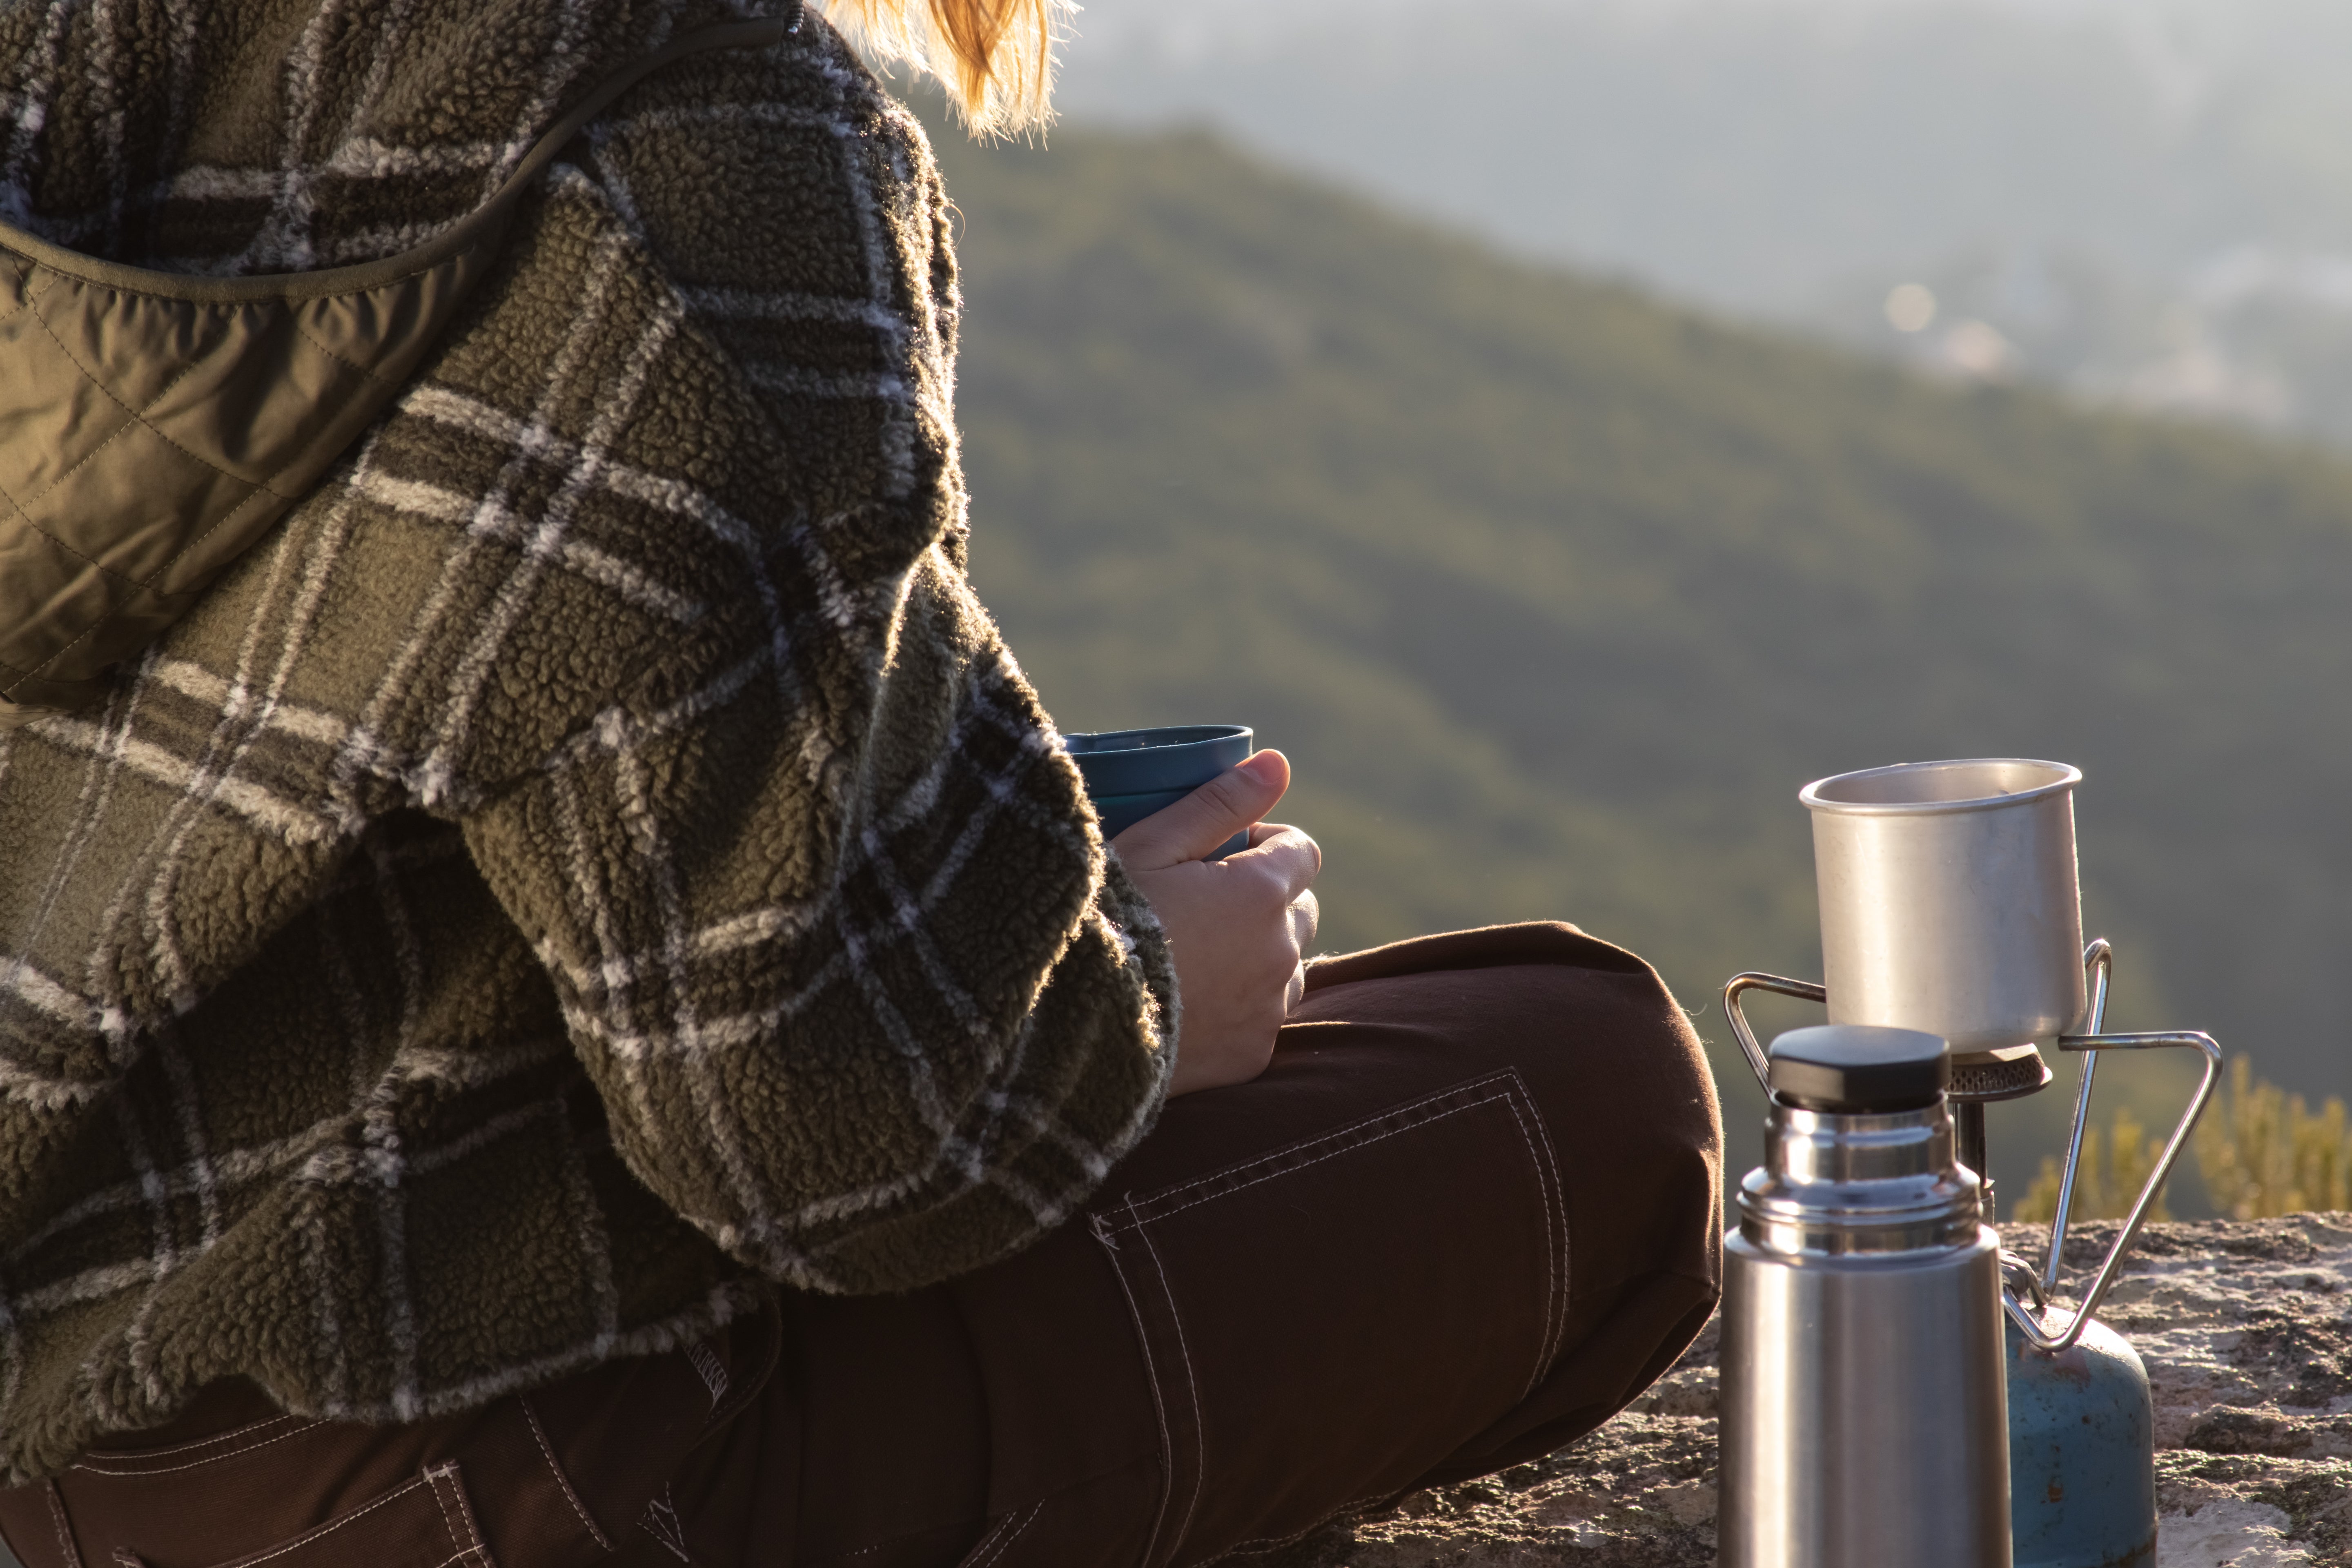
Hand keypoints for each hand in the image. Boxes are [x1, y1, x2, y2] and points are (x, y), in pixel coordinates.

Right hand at [1113, 751, 1320, 1096]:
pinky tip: (1190, 1001)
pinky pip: (1264, 1019)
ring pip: (1287, 967)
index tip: (1221, 850)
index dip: (1263, 844)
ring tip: (1193, 954)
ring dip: (1257, 955)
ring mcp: (1268, 1010)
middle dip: (1264, 899)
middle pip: (1300, 910)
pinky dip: (1240, 1007)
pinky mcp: (1251, 1057)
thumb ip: (1220, 803)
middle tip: (1200, 902)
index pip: (1301, 852)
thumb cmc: (1102, 920)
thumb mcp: (1151, 846)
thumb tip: (1278, 762)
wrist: (1063, 1023)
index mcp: (1260, 893)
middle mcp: (1279, 952)